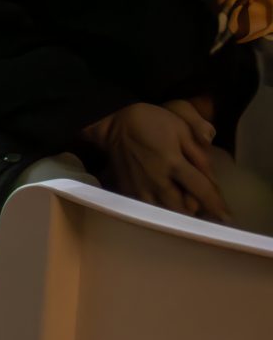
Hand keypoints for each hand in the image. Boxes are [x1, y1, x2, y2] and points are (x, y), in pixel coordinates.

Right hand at [85, 102, 226, 221]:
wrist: (113, 123)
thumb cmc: (150, 121)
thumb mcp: (180, 128)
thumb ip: (199, 154)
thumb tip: (212, 178)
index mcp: (173, 163)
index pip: (201, 190)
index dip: (216, 205)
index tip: (227, 217)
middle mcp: (157, 180)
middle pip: (183, 208)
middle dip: (196, 213)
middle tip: (205, 213)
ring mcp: (140, 188)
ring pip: (164, 214)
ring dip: (177, 216)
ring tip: (186, 215)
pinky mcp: (128, 190)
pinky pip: (147, 210)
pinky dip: (159, 213)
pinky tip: (165, 210)